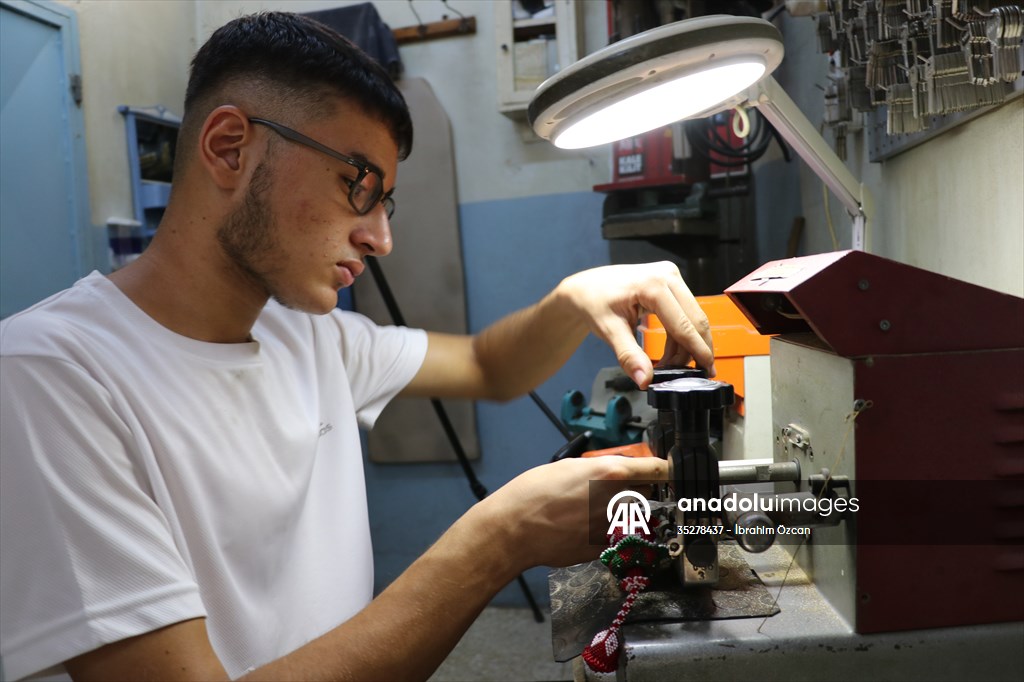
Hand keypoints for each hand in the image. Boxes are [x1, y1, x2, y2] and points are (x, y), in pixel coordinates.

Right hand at [479, 455, 667, 570]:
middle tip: (614, 487)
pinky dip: (603, 530)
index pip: (656, 469)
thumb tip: (613, 472)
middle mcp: (618, 501)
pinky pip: (612, 534)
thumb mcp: (568, 466)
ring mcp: (613, 527)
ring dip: (619, 511)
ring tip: (587, 509)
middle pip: (646, 492)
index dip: (663, 469)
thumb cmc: (533, 493)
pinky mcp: (604, 547)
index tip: (667, 469)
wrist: (515, 529)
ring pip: (629, 515)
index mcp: (611, 474)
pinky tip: (578, 526)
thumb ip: (598, 469)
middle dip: (637, 488)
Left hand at [557, 262, 714, 387]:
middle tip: (697, 374)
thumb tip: (644, 380)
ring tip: (673, 367)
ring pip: (693, 317)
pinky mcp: (671, 283)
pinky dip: (681, 335)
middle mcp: (667, 275)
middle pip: (695, 319)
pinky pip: (685, 313)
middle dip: (696, 350)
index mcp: (653, 284)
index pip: (683, 324)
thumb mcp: (609, 330)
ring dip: (687, 345)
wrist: (586, 287)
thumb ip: (629, 356)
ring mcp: (671, 277)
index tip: (707, 371)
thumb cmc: (594, 302)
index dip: (697, 351)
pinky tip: (672, 353)